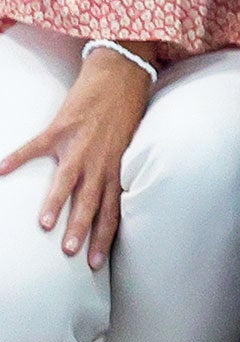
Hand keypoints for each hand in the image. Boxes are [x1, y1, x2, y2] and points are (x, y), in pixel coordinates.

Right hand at [0, 46, 150, 265]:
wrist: (121, 78)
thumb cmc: (123, 116)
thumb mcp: (126, 152)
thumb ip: (114, 175)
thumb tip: (107, 198)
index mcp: (115, 172)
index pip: (112, 213)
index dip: (103, 239)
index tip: (94, 263)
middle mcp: (100, 163)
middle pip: (91, 203)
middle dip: (82, 229)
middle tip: (72, 253)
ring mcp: (80, 146)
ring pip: (68, 181)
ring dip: (57, 204)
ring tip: (45, 225)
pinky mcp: (62, 127)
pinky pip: (36, 146)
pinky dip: (18, 158)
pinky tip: (1, 170)